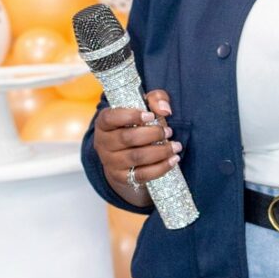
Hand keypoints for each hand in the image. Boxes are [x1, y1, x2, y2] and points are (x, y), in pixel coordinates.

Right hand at [92, 88, 181, 206]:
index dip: (131, 116)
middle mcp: (103, 143)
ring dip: (160, 151)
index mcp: (104, 123)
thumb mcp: (144, 107)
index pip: (111, 118)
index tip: (151, 116)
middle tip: (168, 131)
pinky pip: (142, 175)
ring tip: (175, 146)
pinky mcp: (121, 178)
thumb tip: (164, 110)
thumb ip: (155, 99)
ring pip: (136, 157)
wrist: (126, 159)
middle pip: (127, 138)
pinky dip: (161, 168)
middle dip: (153, 134)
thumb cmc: (136, 126)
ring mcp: (110, 162)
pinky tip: (173, 160)